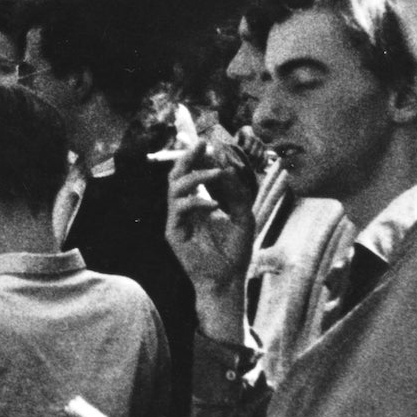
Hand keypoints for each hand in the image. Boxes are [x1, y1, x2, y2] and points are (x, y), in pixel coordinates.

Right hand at [165, 143, 256, 341]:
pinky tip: (214, 205)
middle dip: (188, 156)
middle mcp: (185, 206)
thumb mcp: (243, 216)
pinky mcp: (173, 231)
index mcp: (199, 200)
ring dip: (196, 176)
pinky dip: (197, 201)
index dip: (193, 154)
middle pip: (178, 173)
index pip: (192, 172)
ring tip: (216, 173)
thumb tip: (225, 168)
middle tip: (202, 144)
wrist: (228, 280)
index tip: (200, 136)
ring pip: (174, 187)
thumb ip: (236, 193)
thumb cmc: (235, 251)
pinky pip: (179, 208)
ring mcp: (177, 218)